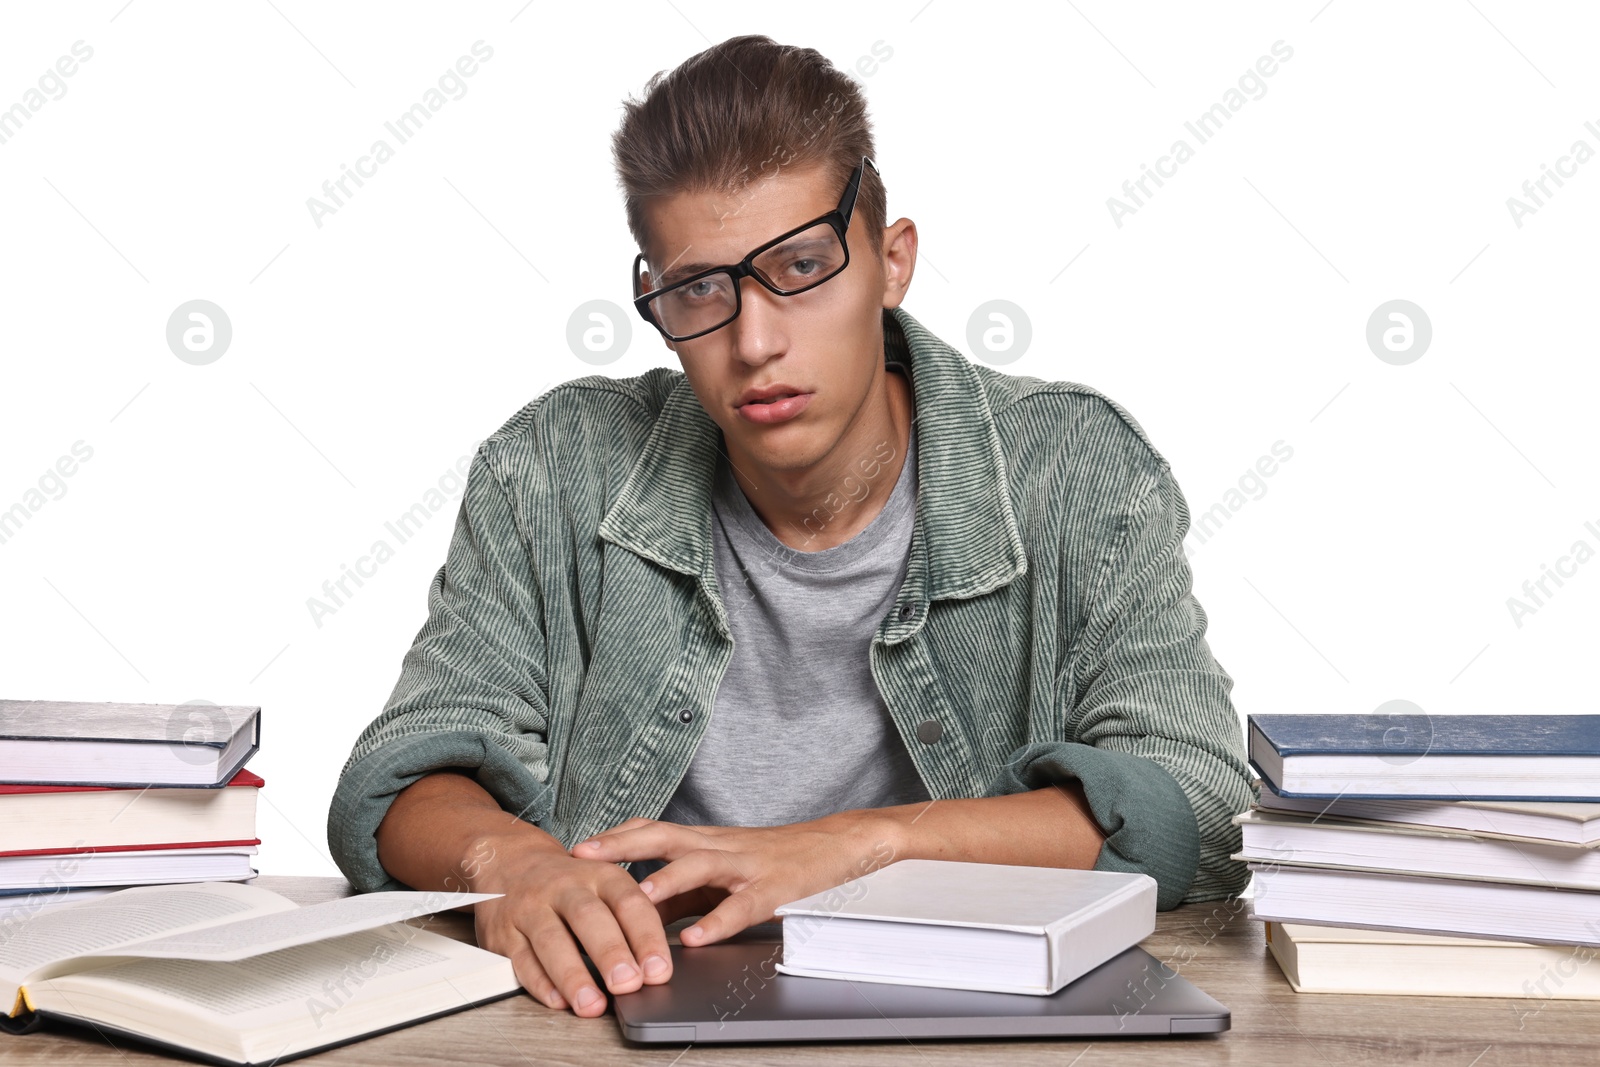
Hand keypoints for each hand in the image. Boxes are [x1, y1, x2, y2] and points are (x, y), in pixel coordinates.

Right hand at [463, 830, 675, 1017]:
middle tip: (629, 984)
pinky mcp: (503, 932)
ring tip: (592, 1005)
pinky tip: (558, 1001)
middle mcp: (565, 888)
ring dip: (573, 975)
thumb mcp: (605, 885)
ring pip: (551, 940)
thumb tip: (657, 967)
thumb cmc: (571, 884)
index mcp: (599, 874)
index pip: (628, 902)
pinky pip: (520, 959)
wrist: (512, 862)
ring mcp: (531, 908)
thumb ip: (631, 919)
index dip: (645, 937)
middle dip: (610, 953)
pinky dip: (540, 983)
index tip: (659, 970)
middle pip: (588, 917)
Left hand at [569, 812, 900, 945]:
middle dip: (621, 844)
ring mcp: (745, 865)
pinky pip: (741, 906)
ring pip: (698, 865)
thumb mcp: (725, 870)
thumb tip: (638, 914)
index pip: (652, 829)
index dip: (614, 835)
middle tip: (582, 856)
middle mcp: (719, 846)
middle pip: (663, 836)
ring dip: (664, 880)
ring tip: (635, 898)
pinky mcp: (773, 889)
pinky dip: (717, 923)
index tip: (574, 846)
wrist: (836, 843)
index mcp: (706, 840)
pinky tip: (696, 939)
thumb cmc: (776, 857)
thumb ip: (683, 892)